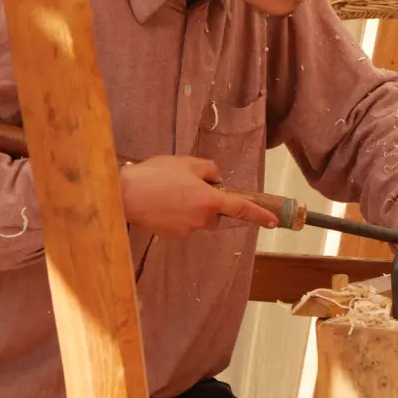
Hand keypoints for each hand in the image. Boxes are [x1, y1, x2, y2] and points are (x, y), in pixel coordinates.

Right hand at [120, 156, 277, 236]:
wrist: (124, 195)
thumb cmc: (156, 175)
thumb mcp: (187, 162)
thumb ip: (209, 169)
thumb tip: (216, 180)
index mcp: (210, 201)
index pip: (241, 209)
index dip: (259, 215)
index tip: (273, 221)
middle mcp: (202, 219)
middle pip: (215, 214)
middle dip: (209, 203)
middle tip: (188, 185)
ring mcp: (187, 229)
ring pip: (198, 219)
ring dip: (191, 207)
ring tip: (169, 191)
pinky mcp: (172, 235)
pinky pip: (183, 223)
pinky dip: (177, 214)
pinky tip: (162, 201)